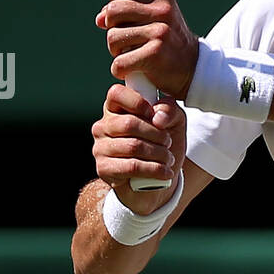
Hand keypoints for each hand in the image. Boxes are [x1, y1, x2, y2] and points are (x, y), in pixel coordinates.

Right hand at [91, 84, 187, 215]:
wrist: (158, 180)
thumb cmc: (162, 145)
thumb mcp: (174, 123)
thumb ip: (169, 110)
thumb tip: (158, 117)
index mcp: (116, 109)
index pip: (116, 93)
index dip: (138, 102)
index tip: (155, 116)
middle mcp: (103, 126)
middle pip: (129, 123)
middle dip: (157, 135)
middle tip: (168, 143)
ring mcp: (100, 147)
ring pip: (133, 146)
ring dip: (159, 154)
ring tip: (169, 158)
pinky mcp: (103, 168)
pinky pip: (132, 166)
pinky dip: (154, 169)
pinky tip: (165, 172)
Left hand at [96, 0, 199, 100]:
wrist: (192, 68)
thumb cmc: (168, 41)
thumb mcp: (155, 16)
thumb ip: (128, 10)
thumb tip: (100, 18)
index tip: (116, 7)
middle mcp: (163, 10)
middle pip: (112, 10)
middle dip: (112, 27)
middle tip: (126, 38)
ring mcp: (160, 31)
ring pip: (112, 37)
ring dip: (116, 50)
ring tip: (132, 53)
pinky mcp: (155, 54)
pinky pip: (119, 62)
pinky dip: (120, 70)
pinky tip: (132, 69)